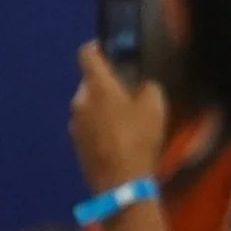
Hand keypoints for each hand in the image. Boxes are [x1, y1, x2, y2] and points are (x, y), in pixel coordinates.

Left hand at [70, 45, 168, 195]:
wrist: (120, 182)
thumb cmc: (138, 138)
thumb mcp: (155, 107)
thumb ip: (148, 89)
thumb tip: (142, 87)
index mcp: (97, 86)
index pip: (86, 55)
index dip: (96, 48)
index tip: (106, 50)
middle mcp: (80, 101)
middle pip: (90, 83)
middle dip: (106, 85)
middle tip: (128, 95)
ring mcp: (75, 124)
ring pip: (89, 106)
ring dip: (102, 108)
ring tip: (124, 121)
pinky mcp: (76, 144)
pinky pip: (88, 127)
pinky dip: (99, 128)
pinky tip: (117, 141)